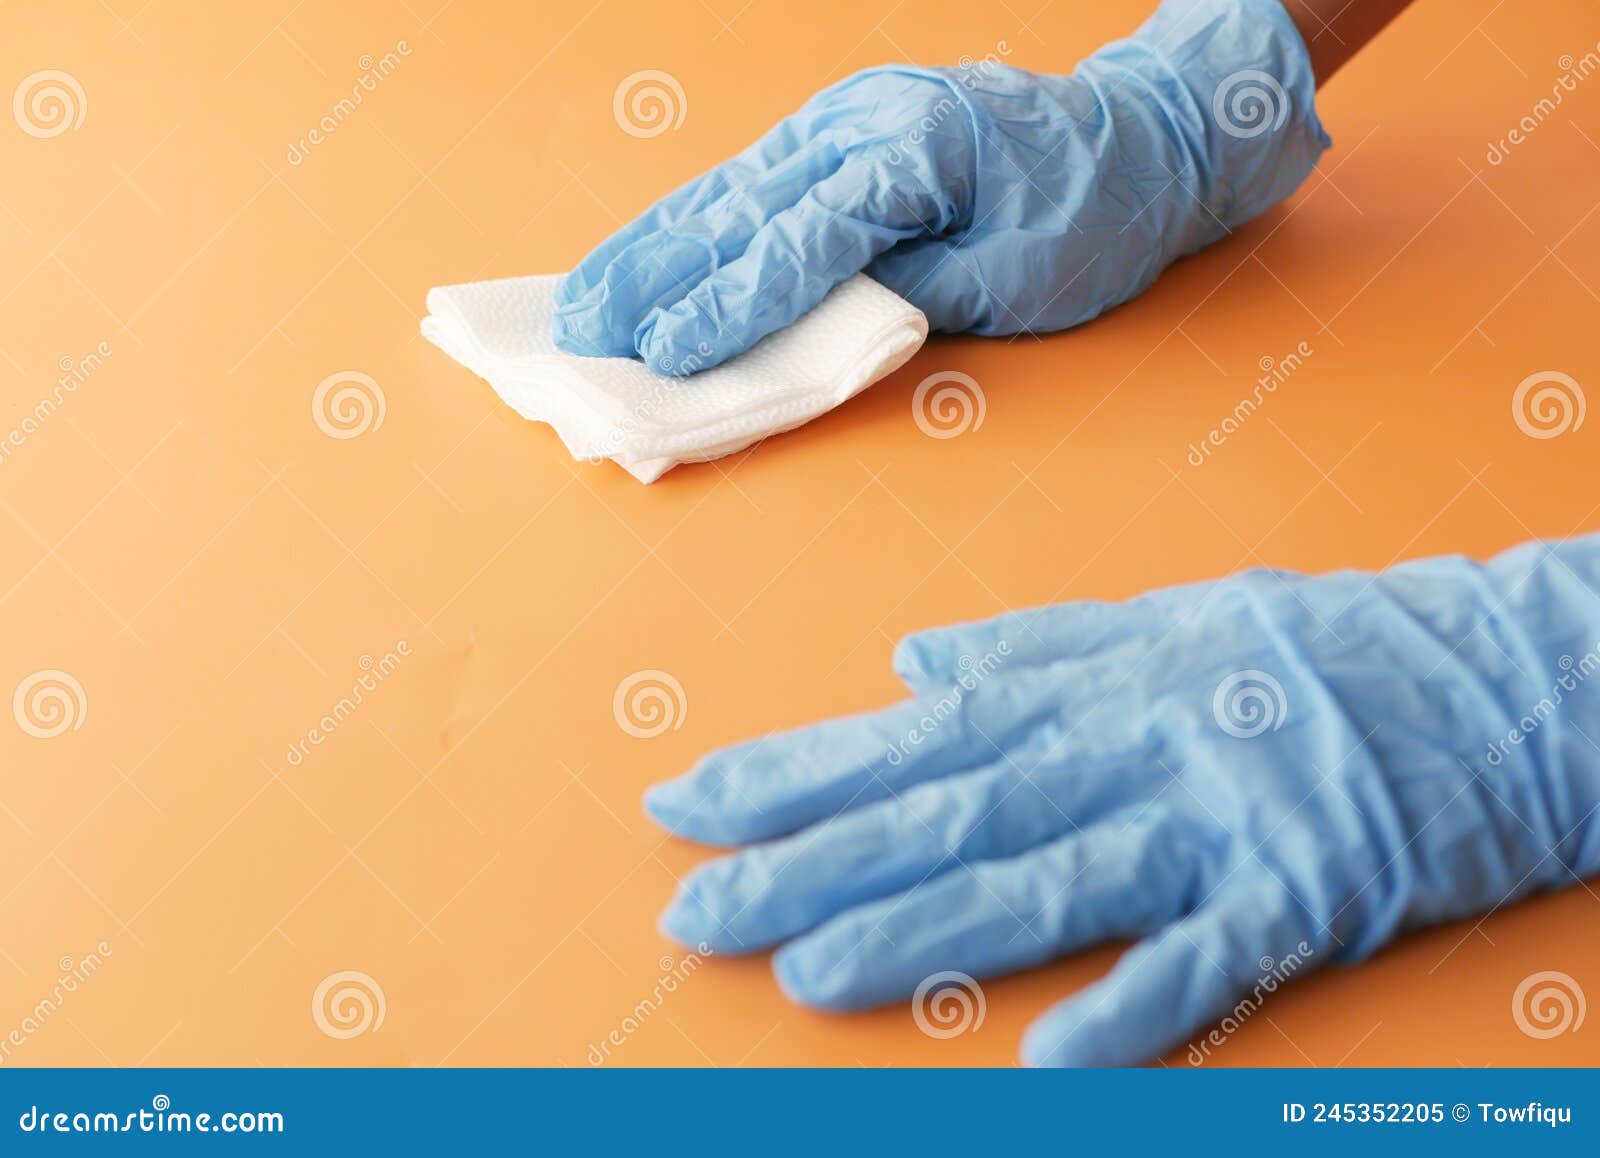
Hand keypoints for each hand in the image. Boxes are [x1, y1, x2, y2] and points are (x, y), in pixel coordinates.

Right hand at [554, 0, 1327, 373]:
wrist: (1137, 135)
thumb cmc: (1095, 213)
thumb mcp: (1025, 277)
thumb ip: (917, 298)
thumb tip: (817, 323)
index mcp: (916, 152)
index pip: (803, 241)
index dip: (729, 303)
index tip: (663, 353)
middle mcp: (863, 123)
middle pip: (740, 208)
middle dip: (655, 276)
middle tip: (582, 332)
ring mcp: (843, 119)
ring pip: (728, 190)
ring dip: (651, 248)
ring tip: (583, 298)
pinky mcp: (837, 132)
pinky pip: (748, 183)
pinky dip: (690, 225)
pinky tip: (642, 255)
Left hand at [644, 537, 1599, 1064]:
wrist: (1498, 667)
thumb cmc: (1318, 649)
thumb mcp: (1165, 621)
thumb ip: (1032, 647)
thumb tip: (913, 665)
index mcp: (1088, 686)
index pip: (911, 737)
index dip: (794, 774)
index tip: (686, 805)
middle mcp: (1129, 746)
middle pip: (949, 813)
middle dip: (812, 865)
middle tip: (695, 912)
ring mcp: (1213, 818)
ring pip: (1043, 880)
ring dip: (924, 932)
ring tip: (806, 979)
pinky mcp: (1303, 889)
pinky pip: (1207, 958)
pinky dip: (1130, 1006)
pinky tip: (1043, 1061)